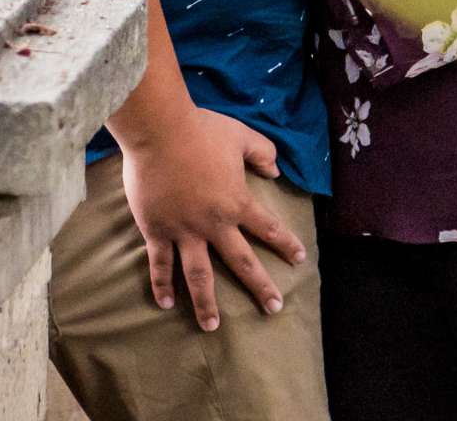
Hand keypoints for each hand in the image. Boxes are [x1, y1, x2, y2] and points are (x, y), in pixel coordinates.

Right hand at [118, 106, 305, 329]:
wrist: (159, 130)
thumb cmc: (200, 129)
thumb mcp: (240, 135)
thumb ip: (262, 152)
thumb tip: (276, 170)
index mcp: (236, 202)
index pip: (268, 228)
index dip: (285, 243)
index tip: (300, 259)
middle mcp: (214, 224)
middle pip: (241, 262)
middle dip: (260, 286)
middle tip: (273, 308)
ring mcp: (184, 230)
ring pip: (198, 275)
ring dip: (206, 303)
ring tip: (211, 326)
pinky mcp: (157, 230)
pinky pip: (160, 263)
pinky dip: (161, 284)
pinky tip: (165, 304)